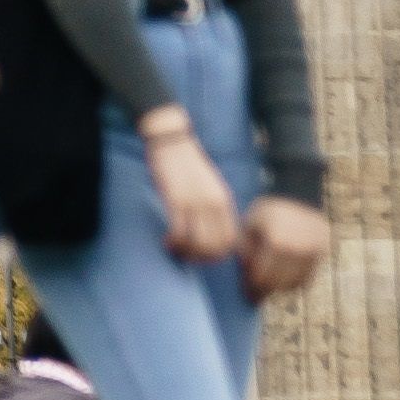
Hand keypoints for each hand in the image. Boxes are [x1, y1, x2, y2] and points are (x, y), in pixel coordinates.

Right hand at [146, 120, 240, 261]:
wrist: (172, 140)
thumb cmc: (188, 163)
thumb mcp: (210, 185)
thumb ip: (215, 206)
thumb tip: (214, 231)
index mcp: (224, 201)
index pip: (231, 240)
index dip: (219, 254)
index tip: (205, 255)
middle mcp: (213, 204)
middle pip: (216, 246)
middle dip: (202, 259)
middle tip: (188, 257)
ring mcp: (195, 202)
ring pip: (199, 243)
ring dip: (187, 254)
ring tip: (176, 250)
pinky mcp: (176, 199)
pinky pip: (179, 232)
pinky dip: (174, 243)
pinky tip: (167, 241)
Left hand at [238, 196, 330, 303]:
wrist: (298, 193)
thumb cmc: (267, 212)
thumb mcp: (249, 224)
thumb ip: (244, 249)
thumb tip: (245, 275)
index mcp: (277, 239)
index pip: (263, 276)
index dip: (252, 286)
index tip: (246, 293)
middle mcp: (299, 247)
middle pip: (279, 282)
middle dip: (265, 291)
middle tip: (254, 296)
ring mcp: (314, 251)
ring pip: (294, 284)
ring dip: (280, 288)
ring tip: (267, 285)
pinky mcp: (323, 254)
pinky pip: (306, 279)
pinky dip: (293, 282)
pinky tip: (281, 277)